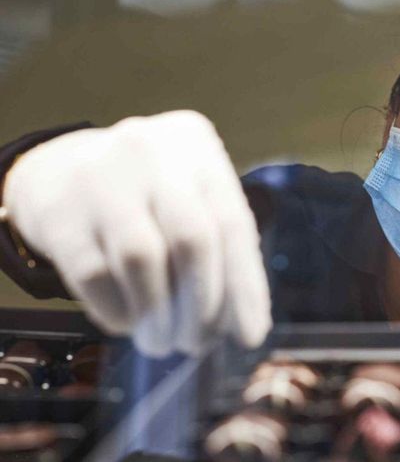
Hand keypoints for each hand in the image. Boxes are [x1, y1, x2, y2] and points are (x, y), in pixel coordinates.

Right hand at [3, 110, 271, 355]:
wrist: (60, 172)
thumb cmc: (148, 196)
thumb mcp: (190, 199)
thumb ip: (221, 249)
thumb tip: (246, 326)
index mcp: (196, 146)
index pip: (233, 224)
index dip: (245, 287)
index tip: (250, 336)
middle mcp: (152, 151)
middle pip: (193, 239)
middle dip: (203, 304)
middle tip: (199, 343)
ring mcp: (101, 177)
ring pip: (142, 258)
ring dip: (159, 314)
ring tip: (163, 341)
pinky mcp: (60, 212)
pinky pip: (94, 275)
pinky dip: (117, 311)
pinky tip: (127, 323)